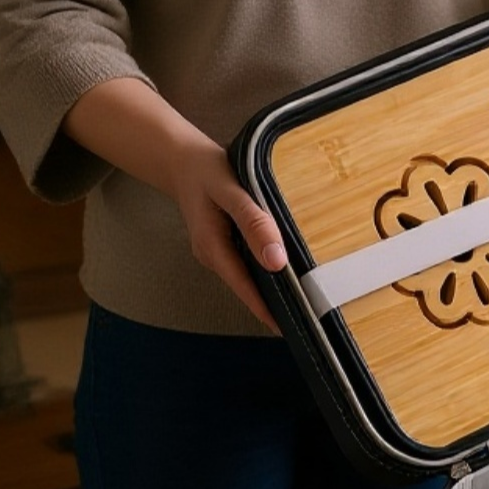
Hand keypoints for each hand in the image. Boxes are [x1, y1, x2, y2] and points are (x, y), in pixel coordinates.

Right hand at [63, 77, 287, 332]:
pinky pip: (245, 263)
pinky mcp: (223, 244)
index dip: (267, 311)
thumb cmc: (207, 171)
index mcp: (213, 249)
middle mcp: (214, 257)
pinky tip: (287, 274)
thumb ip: (254, 222)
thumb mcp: (231, 190)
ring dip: (270, 290)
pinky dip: (264, 271)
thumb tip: (277, 261)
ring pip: (247, 277)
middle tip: (308, 321)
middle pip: (247, 288)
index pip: (246, 289)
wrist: (181, 159)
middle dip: (273, 306)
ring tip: (304, 304)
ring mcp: (217, 252)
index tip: (291, 329)